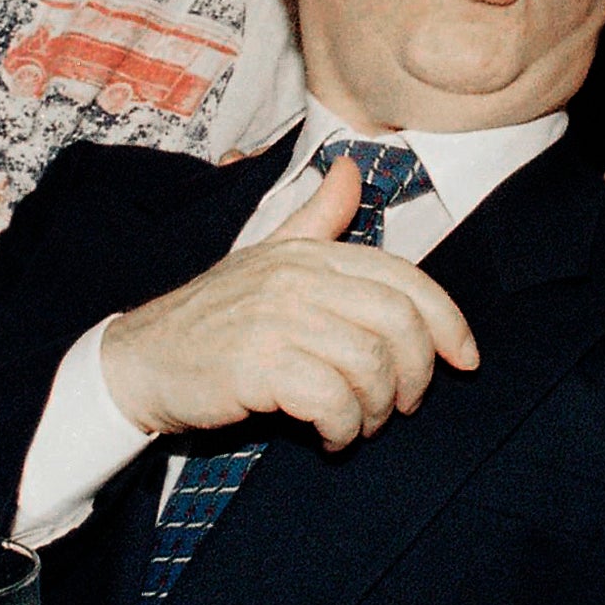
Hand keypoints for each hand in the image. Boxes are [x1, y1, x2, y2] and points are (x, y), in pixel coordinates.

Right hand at [101, 158, 478, 451]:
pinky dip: (345, 427)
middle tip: (403, 405)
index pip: (407, 280)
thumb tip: (348, 169)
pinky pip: (334, 400)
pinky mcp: (259, 364)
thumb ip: (316, 219)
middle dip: (417, 374)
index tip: (464, 360)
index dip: (449, 322)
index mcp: (310, 253)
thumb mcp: (264, 256)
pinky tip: (332, 436)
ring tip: (361, 424)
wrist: (140, 361)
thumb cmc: (210, 318)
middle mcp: (298, 277)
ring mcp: (278, 318)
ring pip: (371, 366)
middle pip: (400, 324)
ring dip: (379, 409)